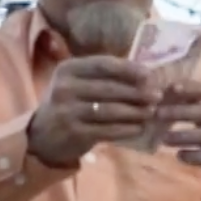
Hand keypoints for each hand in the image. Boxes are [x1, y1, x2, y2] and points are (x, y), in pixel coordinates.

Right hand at [27, 56, 157, 166]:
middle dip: (136, 92)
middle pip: (109, 88)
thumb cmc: (69, 104)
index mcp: (68, 69)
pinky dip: (125, 129)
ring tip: (150, 112)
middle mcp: (65, 88)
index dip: (129, 69)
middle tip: (157, 96)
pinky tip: (138, 128)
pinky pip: (106, 130)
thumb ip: (103, 77)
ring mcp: (68, 111)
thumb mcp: (77, 83)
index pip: (103, 64)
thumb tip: (144, 76)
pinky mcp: (74, 133)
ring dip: (134, 112)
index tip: (150, 74)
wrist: (43, 136)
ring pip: (110, 110)